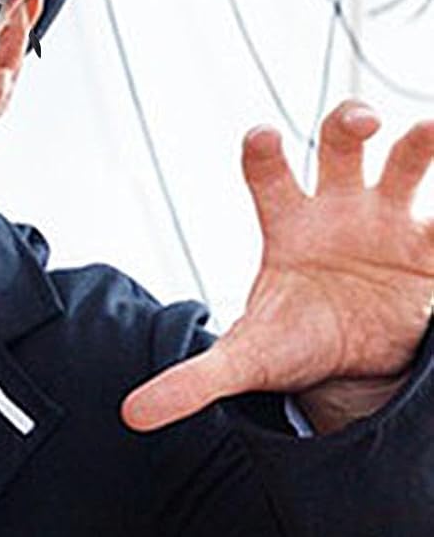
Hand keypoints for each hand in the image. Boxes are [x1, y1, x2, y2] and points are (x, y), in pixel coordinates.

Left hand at [123, 101, 433, 431]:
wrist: (350, 366)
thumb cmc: (293, 341)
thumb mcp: (245, 361)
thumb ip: (191, 381)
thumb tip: (133, 415)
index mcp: (287, 227)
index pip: (268, 177)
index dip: (264, 154)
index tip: (262, 137)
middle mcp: (339, 210)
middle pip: (342, 147)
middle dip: (349, 124)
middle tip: (359, 121)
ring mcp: (389, 223)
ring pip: (406, 164)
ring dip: (419, 143)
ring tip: (427, 130)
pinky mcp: (431, 250)